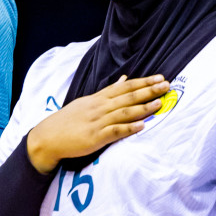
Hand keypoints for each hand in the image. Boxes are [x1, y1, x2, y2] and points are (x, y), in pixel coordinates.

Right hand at [24, 75, 169, 173]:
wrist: (48, 137)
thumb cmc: (68, 120)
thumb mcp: (87, 102)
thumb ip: (108, 92)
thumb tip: (124, 79)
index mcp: (98, 98)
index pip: (125, 86)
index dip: (143, 81)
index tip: (160, 77)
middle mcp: (99, 107)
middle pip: (128, 96)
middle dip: (148, 90)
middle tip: (166, 85)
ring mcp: (97, 122)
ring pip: (124, 112)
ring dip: (143, 107)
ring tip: (159, 103)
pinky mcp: (95, 137)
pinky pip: (114, 131)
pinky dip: (128, 128)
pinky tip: (141, 126)